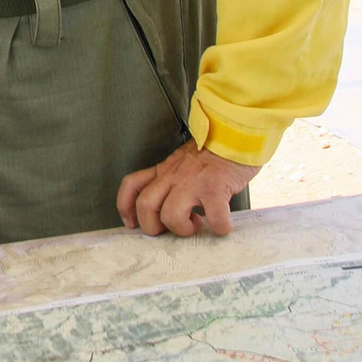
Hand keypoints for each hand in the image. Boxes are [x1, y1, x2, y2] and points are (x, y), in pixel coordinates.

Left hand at [117, 139, 256, 236]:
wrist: (236, 132)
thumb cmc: (214, 151)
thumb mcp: (184, 162)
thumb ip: (174, 179)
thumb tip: (169, 206)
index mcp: (165, 169)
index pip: (132, 185)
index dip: (125, 207)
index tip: (132, 223)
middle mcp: (173, 175)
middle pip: (145, 206)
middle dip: (155, 226)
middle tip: (173, 228)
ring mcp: (193, 182)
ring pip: (171, 215)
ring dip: (183, 229)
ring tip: (198, 224)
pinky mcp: (216, 188)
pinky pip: (215, 218)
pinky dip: (220, 228)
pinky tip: (224, 224)